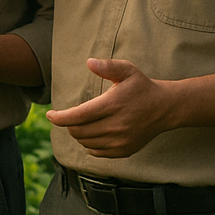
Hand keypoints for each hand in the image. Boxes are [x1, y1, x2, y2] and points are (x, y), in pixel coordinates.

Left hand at [46, 58, 174, 157]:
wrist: (165, 108)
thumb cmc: (141, 86)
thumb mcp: (127, 70)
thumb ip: (107, 66)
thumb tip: (89, 62)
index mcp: (113, 105)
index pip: (79, 116)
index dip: (60, 117)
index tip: (49, 115)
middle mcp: (116, 126)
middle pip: (79, 131)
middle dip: (68, 124)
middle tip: (66, 116)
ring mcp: (121, 141)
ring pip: (87, 143)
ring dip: (78, 134)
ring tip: (79, 122)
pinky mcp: (125, 151)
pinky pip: (98, 152)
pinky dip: (89, 144)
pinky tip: (91, 133)